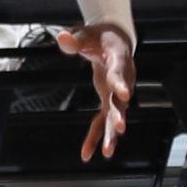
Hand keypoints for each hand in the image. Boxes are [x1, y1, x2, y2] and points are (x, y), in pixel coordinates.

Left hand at [53, 21, 135, 159]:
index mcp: (119, 59)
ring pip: (115, 116)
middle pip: (122, 99)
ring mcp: (117, 93)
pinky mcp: (110, 101)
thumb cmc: (99, 37)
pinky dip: (96, 137)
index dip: (121, 83)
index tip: (125, 95)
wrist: (115, 41)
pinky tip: (86, 153)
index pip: (120, 71)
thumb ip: (74, 39)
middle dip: (120, 114)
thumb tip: (62, 38)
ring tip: (107, 152)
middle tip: (120, 127)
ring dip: (111, 134)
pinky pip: (103, 121)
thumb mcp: (86, 33)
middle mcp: (123, 79)